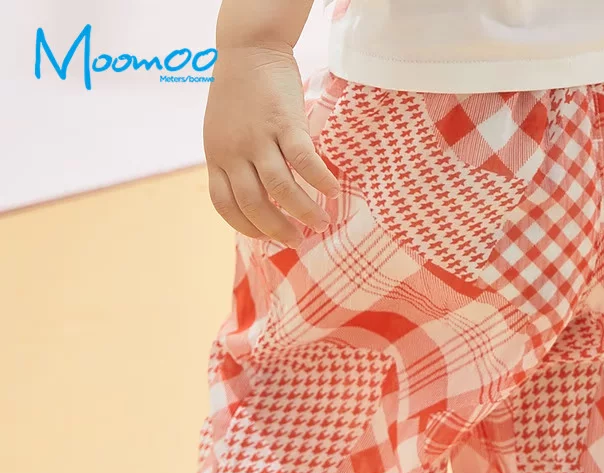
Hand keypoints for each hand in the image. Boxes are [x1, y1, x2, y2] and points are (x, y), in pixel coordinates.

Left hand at [203, 44, 338, 245]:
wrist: (248, 47)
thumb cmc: (241, 94)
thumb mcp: (225, 133)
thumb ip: (237, 164)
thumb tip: (264, 200)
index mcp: (216, 156)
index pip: (226, 205)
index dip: (248, 228)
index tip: (268, 238)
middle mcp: (233, 151)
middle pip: (255, 205)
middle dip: (279, 230)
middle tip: (298, 240)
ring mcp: (258, 137)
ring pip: (280, 189)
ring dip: (303, 211)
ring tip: (322, 222)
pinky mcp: (284, 122)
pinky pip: (304, 162)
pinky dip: (320, 180)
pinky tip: (333, 190)